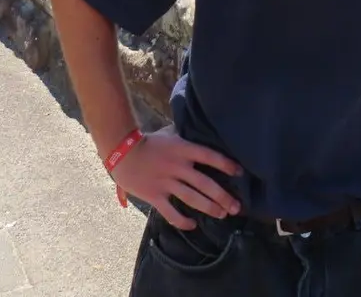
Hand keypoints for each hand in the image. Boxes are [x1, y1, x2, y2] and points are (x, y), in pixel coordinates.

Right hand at [109, 126, 242, 229]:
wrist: (122, 152)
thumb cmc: (147, 142)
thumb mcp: (170, 134)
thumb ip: (185, 139)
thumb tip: (200, 134)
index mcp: (183, 149)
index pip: (210, 156)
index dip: (226, 165)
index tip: (239, 173)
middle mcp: (178, 167)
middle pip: (206, 184)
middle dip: (224, 197)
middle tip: (236, 207)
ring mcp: (166, 182)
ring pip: (193, 199)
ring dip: (210, 208)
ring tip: (222, 214)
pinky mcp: (155, 196)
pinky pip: (171, 213)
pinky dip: (183, 221)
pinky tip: (192, 225)